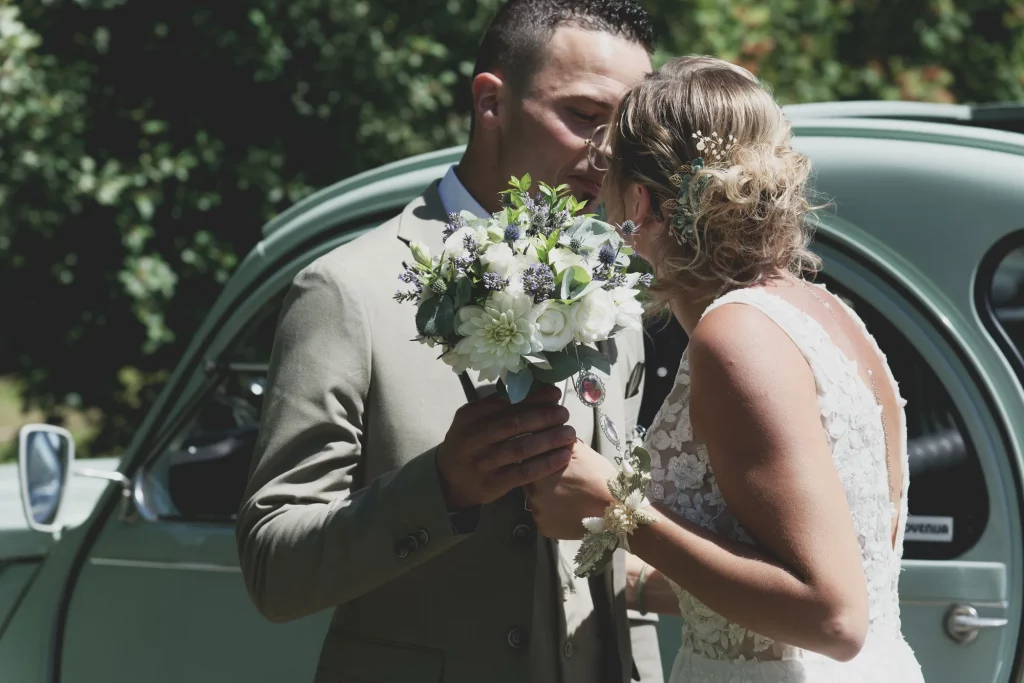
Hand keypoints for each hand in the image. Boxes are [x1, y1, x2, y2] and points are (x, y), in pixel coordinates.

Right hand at [437, 383, 575, 509]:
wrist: (449, 479)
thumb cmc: (469, 443)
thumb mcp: (472, 420)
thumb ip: (496, 406)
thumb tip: (535, 389)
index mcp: (470, 416)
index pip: (506, 402)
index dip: (533, 397)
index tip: (554, 394)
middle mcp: (474, 438)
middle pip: (517, 423)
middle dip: (546, 416)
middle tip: (564, 413)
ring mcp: (483, 462)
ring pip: (523, 447)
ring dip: (550, 438)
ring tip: (569, 432)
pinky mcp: (494, 483)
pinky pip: (525, 472)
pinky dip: (547, 463)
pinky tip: (563, 456)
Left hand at [526, 439, 617, 539]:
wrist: (615, 510)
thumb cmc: (599, 477)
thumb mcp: (580, 451)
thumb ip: (559, 442)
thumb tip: (548, 430)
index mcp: (538, 472)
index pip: (531, 463)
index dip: (543, 462)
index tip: (557, 466)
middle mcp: (532, 495)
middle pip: (532, 483)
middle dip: (544, 480)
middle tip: (564, 481)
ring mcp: (538, 514)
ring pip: (538, 501)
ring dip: (547, 497)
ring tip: (567, 495)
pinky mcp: (545, 529)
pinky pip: (544, 517)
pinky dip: (553, 513)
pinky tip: (568, 509)